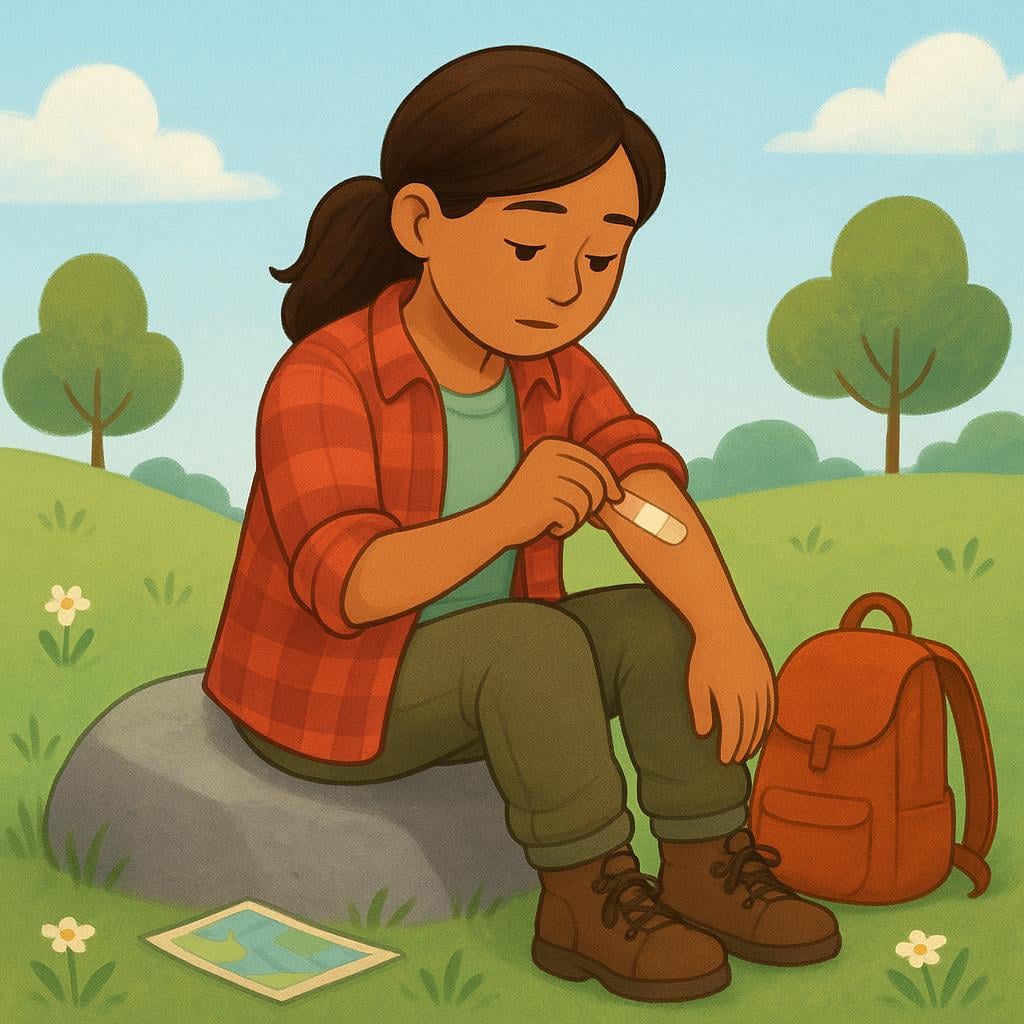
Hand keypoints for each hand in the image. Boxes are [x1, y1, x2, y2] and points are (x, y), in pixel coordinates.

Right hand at [491, 438, 623, 546]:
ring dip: (578, 516)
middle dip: (594, 502)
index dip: (610, 481)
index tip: (616, 497)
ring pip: (587, 501)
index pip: (595, 462)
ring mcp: (547, 480)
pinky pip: (574, 518)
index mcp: (550, 446)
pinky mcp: (546, 502)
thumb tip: (620, 491)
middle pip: (595, 482)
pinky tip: (551, 527)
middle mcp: (549, 459)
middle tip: (578, 513)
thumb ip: (582, 476)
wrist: (496, 521)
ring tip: (559, 518)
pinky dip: (566, 527)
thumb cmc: (528, 501)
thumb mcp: (552, 476)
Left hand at [687, 623, 776, 762]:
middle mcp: (750, 694)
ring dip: (757, 738)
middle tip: (736, 760)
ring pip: (763, 720)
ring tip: (749, 750)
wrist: (723, 625)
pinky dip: (767, 722)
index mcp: (730, 697)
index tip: (725, 760)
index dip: (730, 749)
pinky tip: (762, 730)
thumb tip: (705, 735)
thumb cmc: (705, 656)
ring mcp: (762, 685)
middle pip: (750, 729)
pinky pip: (771, 706)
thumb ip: (702, 712)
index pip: (733, 732)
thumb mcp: (696, 685)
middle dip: (743, 747)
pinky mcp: (768, 677)